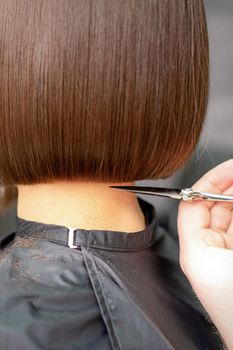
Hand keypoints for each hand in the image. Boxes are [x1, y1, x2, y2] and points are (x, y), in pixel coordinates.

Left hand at [177, 159, 232, 349]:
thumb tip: (232, 190)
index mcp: (195, 252)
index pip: (193, 204)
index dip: (211, 180)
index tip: (230, 167)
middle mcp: (203, 255)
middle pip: (212, 209)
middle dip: (228, 188)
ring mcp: (218, 260)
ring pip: (226, 220)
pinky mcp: (229, 266)